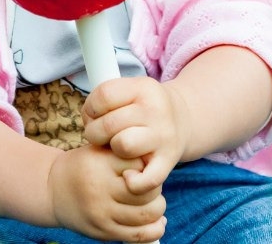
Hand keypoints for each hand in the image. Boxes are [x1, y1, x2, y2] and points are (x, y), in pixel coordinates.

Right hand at [47, 143, 166, 240]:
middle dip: (155, 187)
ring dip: (158, 207)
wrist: (54, 191)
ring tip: (153, 201)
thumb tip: (155, 162)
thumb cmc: (83, 166)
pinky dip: (155, 228)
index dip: (146, 165)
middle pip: (146, 192)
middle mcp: (99, 190)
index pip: (139, 164)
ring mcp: (101, 214)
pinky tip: (157, 220)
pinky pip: (139, 235)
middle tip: (149, 184)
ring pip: (147, 214)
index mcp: (98, 164)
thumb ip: (124, 152)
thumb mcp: (98, 149)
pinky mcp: (104, 232)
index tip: (141, 166)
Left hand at [83, 77, 190, 194]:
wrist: (182, 119)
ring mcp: (164, 137)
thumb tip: (89, 120)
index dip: (90, 108)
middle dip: (95, 133)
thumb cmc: (143, 108)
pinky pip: (147, 179)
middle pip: (109, 124)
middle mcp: (156, 110)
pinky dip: (134, 182)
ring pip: (124, 146)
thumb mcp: (130, 91)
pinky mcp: (169, 161)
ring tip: (115, 149)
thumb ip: (106, 99)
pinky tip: (128, 175)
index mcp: (143, 88)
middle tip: (100, 135)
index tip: (94, 115)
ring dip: (113, 151)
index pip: (104, 95)